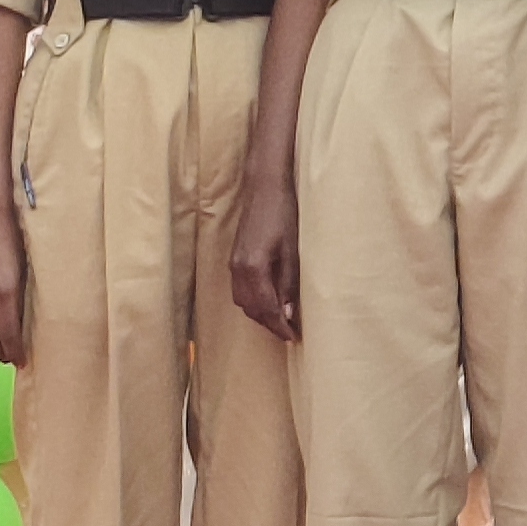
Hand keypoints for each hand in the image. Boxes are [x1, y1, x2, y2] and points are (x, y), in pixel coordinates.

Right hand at [230, 177, 300, 342]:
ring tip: (281, 321)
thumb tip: (288, 312)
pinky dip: (253, 301)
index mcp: (253, 268)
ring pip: (243, 301)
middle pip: (251, 309)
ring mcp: (233, 264)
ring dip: (260, 314)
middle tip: (289, 333)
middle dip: (269, 324)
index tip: (292, 337)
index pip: (265, 308)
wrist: (264, 188)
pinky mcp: (235, 258)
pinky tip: (268, 301)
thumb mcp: (292, 251)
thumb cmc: (283, 214)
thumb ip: (288, 283)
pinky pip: (240, 290)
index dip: (279, 326)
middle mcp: (238, 270)